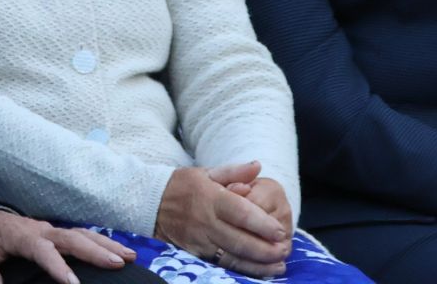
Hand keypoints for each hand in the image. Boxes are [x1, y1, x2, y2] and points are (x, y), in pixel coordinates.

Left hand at [0, 209, 133, 283]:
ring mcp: (48, 230)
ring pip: (81, 234)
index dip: (58, 267)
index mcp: (20, 235)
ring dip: (105, 244)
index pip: (42, 250)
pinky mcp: (53, 234)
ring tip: (129, 257)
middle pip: (71, 238)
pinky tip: (117, 252)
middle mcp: (39, 229)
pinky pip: (80, 236)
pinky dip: (100, 243)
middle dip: (95, 250)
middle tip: (119, 264)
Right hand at [154, 163, 290, 276]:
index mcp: (211, 197)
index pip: (241, 213)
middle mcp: (206, 221)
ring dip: (258, 264)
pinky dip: (242, 270)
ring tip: (280, 265)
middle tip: (285, 250)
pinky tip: (260, 271)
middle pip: (240, 240)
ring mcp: (200, 240)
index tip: (281, 231)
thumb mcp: (207, 172)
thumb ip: (235, 171)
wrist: (150, 203)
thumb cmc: (183, 185)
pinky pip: (221, 264)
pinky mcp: (195, 253)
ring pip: (233, 257)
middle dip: (266, 249)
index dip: (262, 224)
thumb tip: (257, 166)